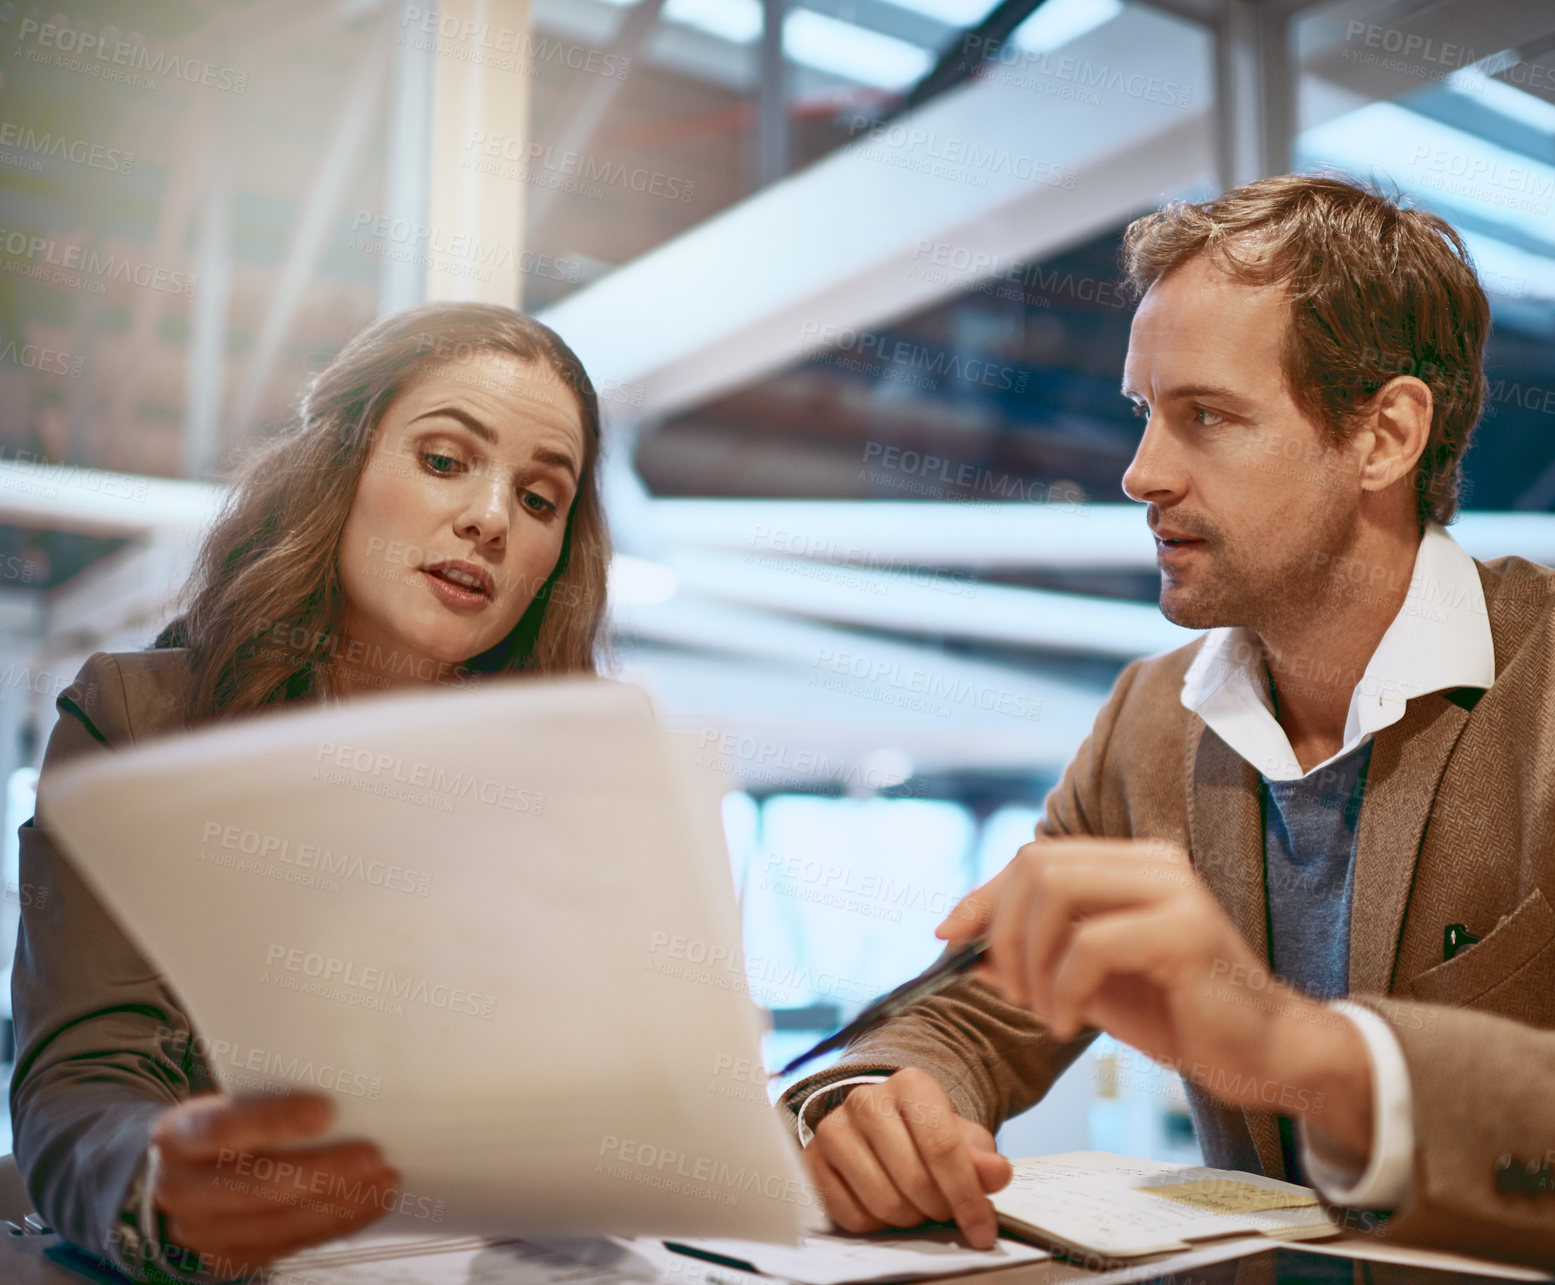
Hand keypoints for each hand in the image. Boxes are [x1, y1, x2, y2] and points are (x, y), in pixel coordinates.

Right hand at [150, 1093, 399, 1274]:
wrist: (183, 1175)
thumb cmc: (225, 1127)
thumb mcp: (231, 1100)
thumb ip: (271, 1099)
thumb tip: (342, 1092)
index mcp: (179, 1137)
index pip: (222, 1129)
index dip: (274, 1121)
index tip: (325, 1110)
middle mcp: (181, 1190)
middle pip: (252, 1188)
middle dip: (319, 1174)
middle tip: (371, 1155)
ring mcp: (203, 1232)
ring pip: (274, 1225)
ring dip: (337, 1204)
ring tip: (383, 1180)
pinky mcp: (229, 1259)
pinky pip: (289, 1246)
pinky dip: (336, 1224)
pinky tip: (368, 1204)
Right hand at [802, 1068, 1011, 1247]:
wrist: (880, 1126)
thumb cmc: (926, 1134)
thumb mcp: (962, 1140)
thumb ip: (981, 1159)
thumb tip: (998, 1173)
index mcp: (910, 1084)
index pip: (943, 1147)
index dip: (967, 1196)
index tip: (983, 1231)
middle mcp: (866, 1099)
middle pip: (914, 1180)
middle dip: (938, 1209)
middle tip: (944, 1212)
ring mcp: (833, 1128)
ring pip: (883, 1202)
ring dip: (908, 1219)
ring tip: (915, 1205)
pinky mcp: (811, 1160)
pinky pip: (850, 1215)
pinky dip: (875, 1224)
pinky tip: (884, 1206)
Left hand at [937, 838, 1372, 1151]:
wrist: (1266, 1057)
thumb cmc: (1181, 1017)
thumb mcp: (1091, 984)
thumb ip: (1036, 959)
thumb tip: (966, 950)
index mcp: (1133, 864)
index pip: (1036, 857)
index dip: (984, 895)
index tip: (948, 934)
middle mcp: (1154, 863)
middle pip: (1038, 865)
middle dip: (1002, 930)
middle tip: (1006, 988)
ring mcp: (1174, 892)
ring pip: (1056, 893)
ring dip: (1028, 960)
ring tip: (1041, 1010)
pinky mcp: (1185, 933)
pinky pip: (1089, 945)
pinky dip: (1060, 988)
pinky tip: (1068, 1024)